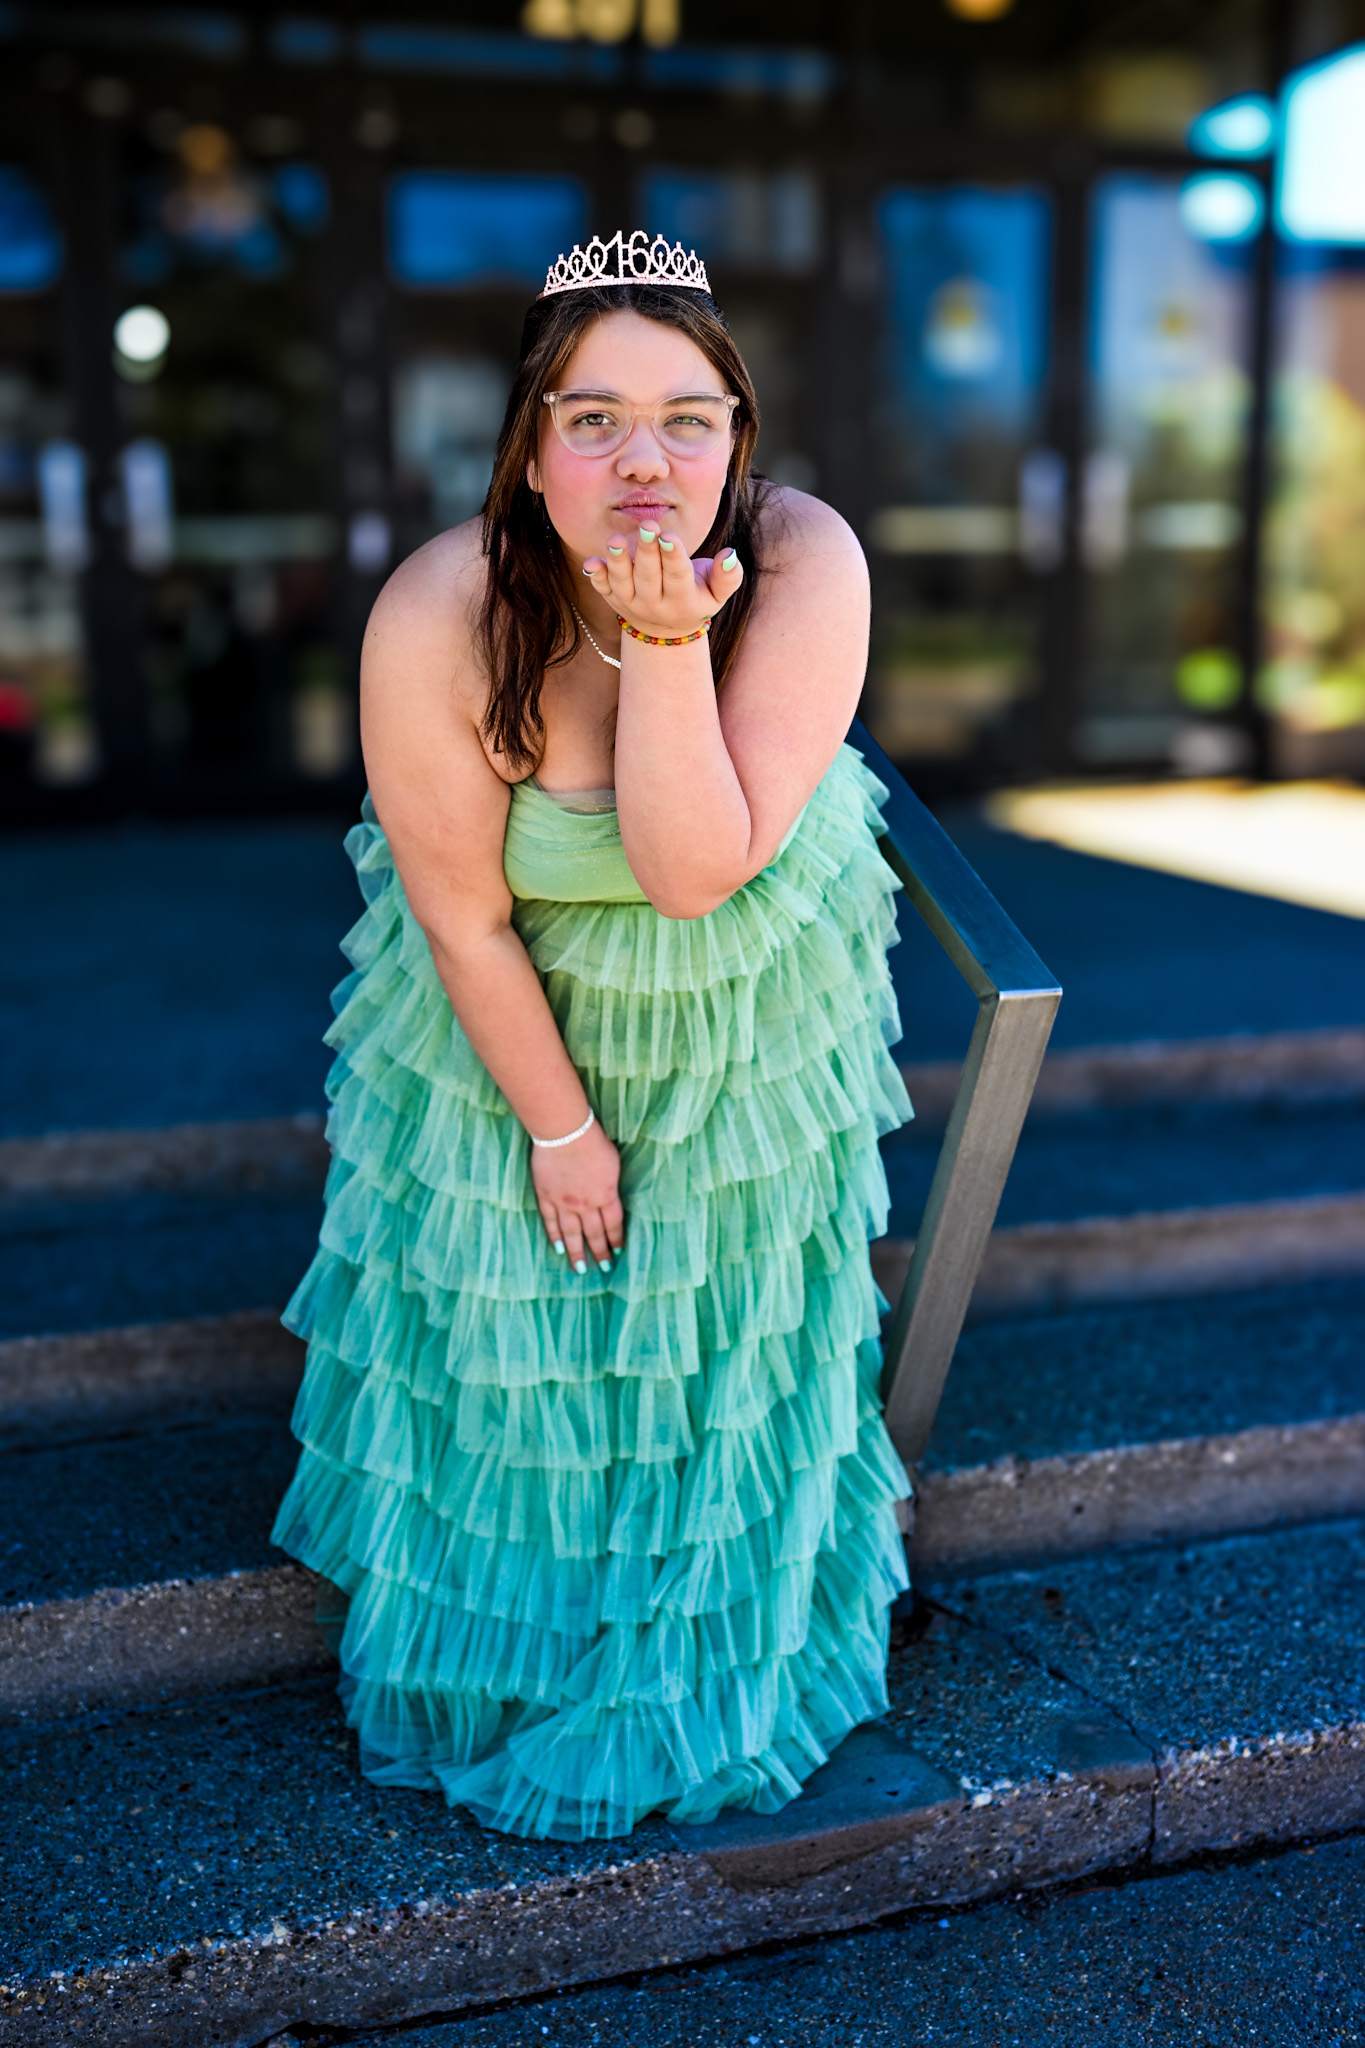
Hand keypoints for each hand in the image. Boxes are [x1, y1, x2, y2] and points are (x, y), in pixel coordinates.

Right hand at [530, 1119, 624, 1273]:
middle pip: (594, 1234)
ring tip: (580, 1269)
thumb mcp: (613, 1163)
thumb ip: (610, 1185)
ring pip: (572, 1234)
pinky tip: (559, 1248)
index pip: (613, 1224)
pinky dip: (555, 1236)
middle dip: (600, 1252)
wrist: (565, 1133)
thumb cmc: (593, 1141)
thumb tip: (609, 1195)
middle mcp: (586, 1205)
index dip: (615, 1239)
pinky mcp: (546, 1197)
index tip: (618, 1252)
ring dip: (577, 1253)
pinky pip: (551, 1222)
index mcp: (606, 1195)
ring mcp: (564, 1203)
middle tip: (603, 1268)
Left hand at [581, 523, 742, 638]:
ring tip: (615, 541)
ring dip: (617, 562)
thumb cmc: (697, 597)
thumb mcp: (718, 592)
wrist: (667, 627)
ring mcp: (631, 602)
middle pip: (649, 577)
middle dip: (647, 551)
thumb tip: (730, 554)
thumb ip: (728, 575)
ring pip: (623, 583)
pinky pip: (602, 588)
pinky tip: (591, 562)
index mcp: (682, 600)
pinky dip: (596, 577)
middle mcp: (654, 604)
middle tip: (647, 526)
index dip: (673, 557)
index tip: (669, 536)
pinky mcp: (613, 599)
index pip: (678, 576)